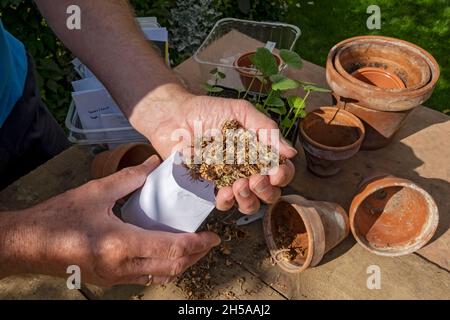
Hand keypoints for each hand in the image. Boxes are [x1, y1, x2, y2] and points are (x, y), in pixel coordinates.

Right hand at [0, 155, 220, 286]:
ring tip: (192, 247)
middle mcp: (121, 267)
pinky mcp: (110, 279)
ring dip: (181, 263)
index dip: (197, 244)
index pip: (172, 248)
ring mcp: (115, 278)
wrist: (27, 244)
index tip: (213, 236)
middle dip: (196, 256)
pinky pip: (145, 277)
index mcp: (120, 244)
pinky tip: (165, 251)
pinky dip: (163, 266)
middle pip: (172, 267)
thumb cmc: (57, 218)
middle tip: (209, 242)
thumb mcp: (95, 192)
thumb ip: (128, 178)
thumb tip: (152, 163)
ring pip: (160, 276)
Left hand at [131, 85, 296, 213]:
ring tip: (239, 186)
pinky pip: (223, 204)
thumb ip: (266, 129)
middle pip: (269, 193)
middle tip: (256, 179)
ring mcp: (229, 181)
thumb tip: (291, 152)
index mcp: (259, 152)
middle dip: (267, 190)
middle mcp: (248, 170)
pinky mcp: (209, 188)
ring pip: (249, 204)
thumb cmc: (208, 111)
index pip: (280, 171)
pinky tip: (223, 191)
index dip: (283, 175)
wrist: (174, 116)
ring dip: (249, 200)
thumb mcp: (241, 112)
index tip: (276, 172)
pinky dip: (227, 202)